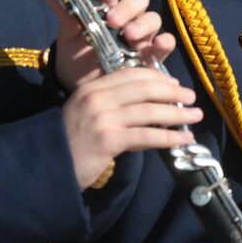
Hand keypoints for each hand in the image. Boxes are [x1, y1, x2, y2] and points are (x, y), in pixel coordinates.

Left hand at [52, 0, 175, 90]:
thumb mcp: (67, 39)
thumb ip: (65, 16)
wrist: (80, 89)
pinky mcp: (151, 57)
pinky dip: (164, 42)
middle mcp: (127, 18)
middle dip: (127, 6)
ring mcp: (141, 36)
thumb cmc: (75, 59)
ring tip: (128, 36)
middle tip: (112, 20)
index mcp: (106, 6)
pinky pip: (166, 44)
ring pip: (152, 18)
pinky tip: (156, 45)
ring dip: (142, 24)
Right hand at [62, 66, 201, 188]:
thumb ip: (112, 105)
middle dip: (173, 92)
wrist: (46, 168)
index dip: (158, 77)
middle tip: (192, 99)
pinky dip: (169, 137)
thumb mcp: (87, 114)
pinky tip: (184, 139)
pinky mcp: (108, 140)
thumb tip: (149, 104)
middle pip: (144, 88)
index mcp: (91, 87)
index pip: (132, 74)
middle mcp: (96, 98)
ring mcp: (102, 118)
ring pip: (149, 111)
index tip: (176, 85)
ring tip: (196, 117)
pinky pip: (146, 136)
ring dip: (178, 114)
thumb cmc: (70, 143)